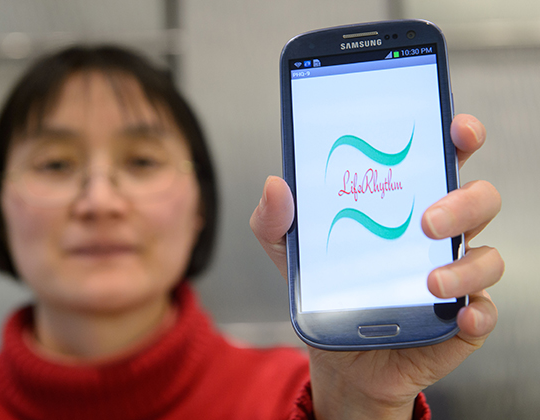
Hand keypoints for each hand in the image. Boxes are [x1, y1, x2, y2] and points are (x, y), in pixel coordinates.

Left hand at [250, 114, 503, 419]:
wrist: (335, 356)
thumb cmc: (323, 289)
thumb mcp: (288, 249)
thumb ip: (275, 218)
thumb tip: (276, 184)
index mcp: (404, 203)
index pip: (442, 158)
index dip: (459, 137)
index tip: (458, 130)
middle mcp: (437, 234)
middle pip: (477, 199)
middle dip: (463, 202)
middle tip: (426, 221)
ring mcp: (453, 275)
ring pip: (487, 255)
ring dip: (466, 265)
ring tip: (430, 282)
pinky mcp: (459, 320)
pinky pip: (485, 311)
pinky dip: (478, 311)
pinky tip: (458, 316)